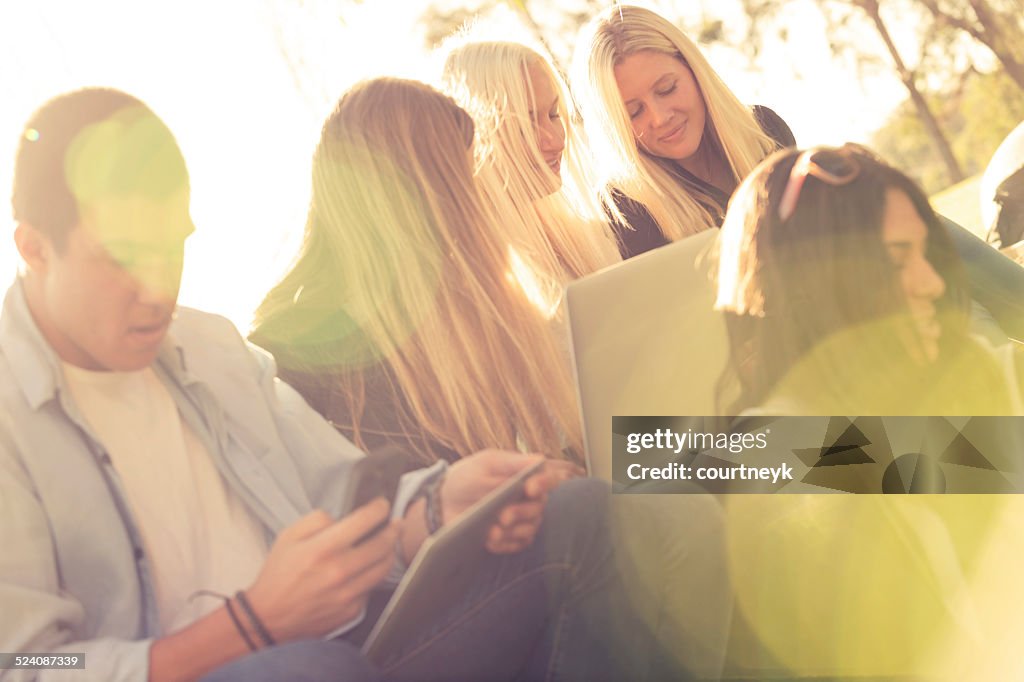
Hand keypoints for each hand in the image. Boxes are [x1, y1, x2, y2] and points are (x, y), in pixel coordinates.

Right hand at [245, 499, 397, 640]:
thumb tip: (341, 517)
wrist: (269, 618)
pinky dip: (372, 576)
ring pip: (383, 568)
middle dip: (393, 530)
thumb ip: (316, 520)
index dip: (379, 509)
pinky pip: (371, 588)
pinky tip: (367, 569)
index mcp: (323, 549)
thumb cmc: (278, 576)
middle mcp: (339, 571)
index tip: (382, 505)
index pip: (363, 521)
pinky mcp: (351, 610)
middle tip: (395, 524)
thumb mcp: (288, 537)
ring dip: (390, 552)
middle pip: (382, 545)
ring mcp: (348, 593)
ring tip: (388, 544)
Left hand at [442, 450, 584, 554]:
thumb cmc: (467, 477)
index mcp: (525, 475)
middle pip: (538, 507)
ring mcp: (522, 520)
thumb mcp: (485, 464)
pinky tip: (490, 541)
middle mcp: (529, 498)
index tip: (530, 488)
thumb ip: (511, 463)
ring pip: (529, 529)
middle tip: (503, 516)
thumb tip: (539, 460)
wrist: (444, 502)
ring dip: (512, 532)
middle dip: (521, 512)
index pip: (548, 478)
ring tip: (492, 532)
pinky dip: (504, 544)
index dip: (545, 483)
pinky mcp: (511, 538)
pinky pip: (517, 545)